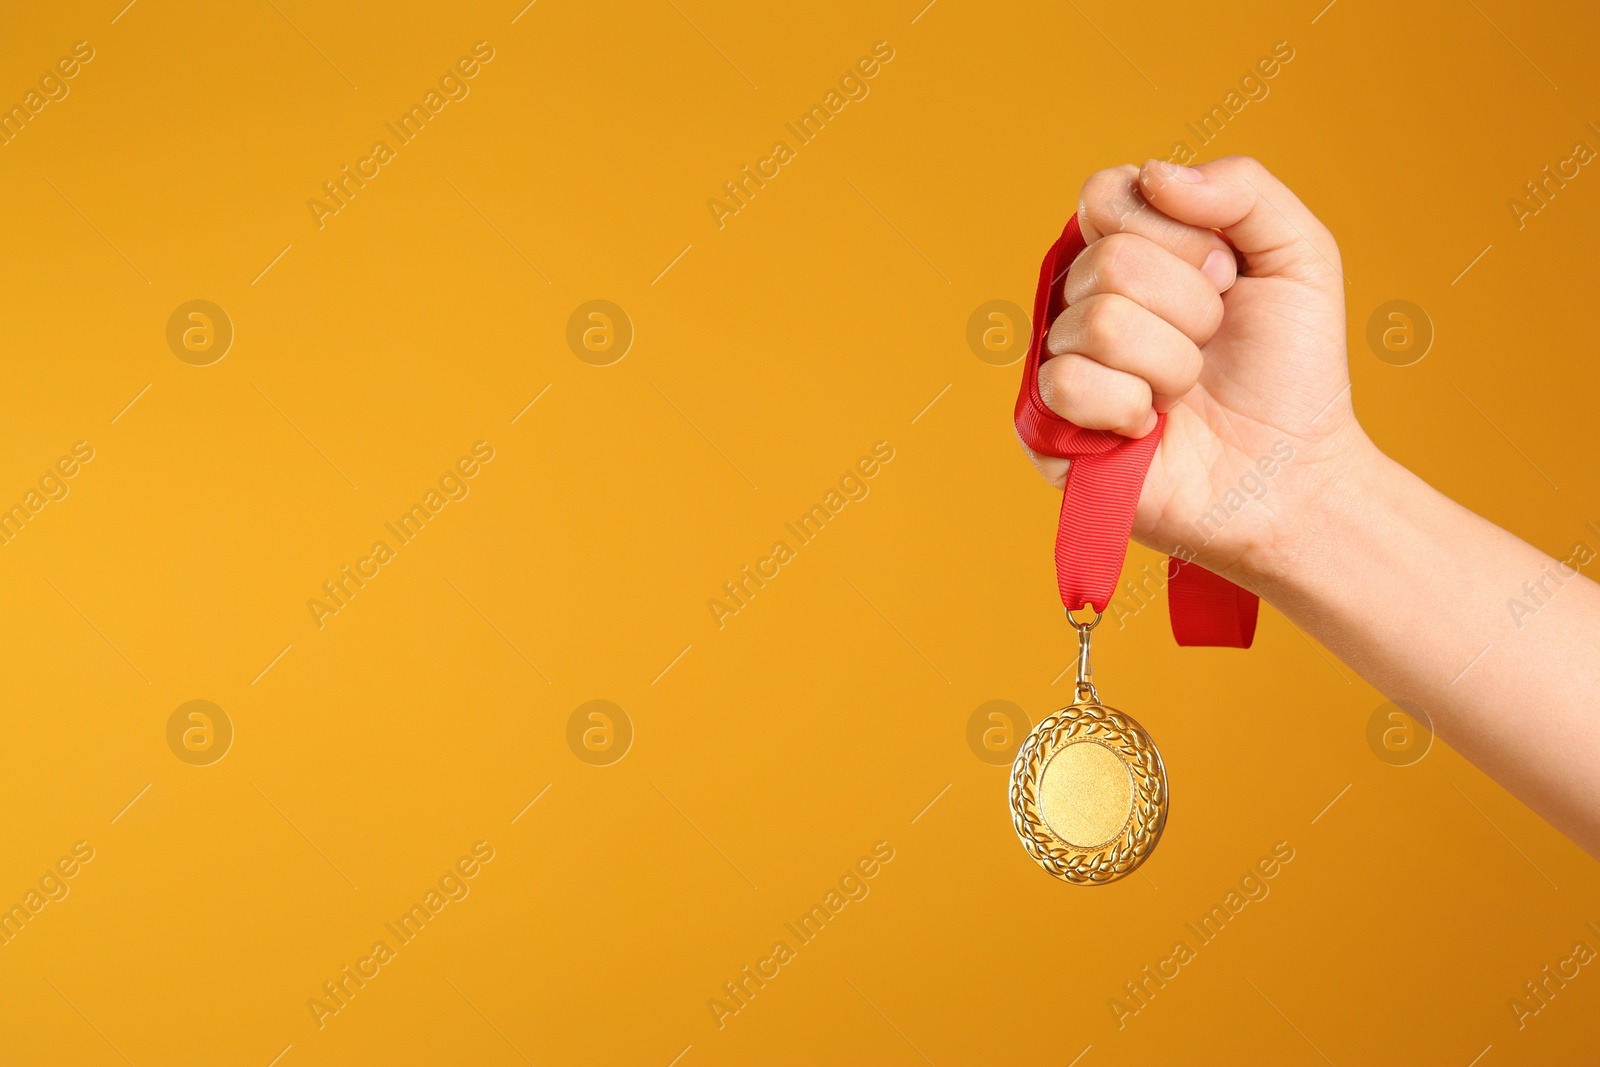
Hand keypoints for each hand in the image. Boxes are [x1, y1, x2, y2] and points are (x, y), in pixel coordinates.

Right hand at [1020, 156, 1372, 586]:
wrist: (1297, 476)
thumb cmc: (1292, 373)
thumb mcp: (1300, 256)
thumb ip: (1242, 188)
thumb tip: (1154, 175)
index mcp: (1130, 250)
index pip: (1106, 195)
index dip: (1179, 235)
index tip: (1226, 277)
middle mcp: (1084, 299)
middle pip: (1110, 260)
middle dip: (1191, 308)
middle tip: (1214, 344)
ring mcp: (1063, 361)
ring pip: (1098, 322)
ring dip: (1172, 365)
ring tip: (1187, 392)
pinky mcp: (1048, 427)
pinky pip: (1066, 383)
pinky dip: (1130, 409)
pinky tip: (1150, 429)